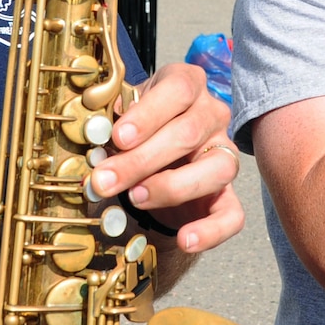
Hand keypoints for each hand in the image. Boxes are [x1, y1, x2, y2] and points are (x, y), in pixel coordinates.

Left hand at [95, 62, 244, 253]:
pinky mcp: (228, 194)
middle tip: (105, 180)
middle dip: (141, 161)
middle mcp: (212, 115)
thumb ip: (107, 124)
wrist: (150, 159)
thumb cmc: (133, 131)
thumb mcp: (118, 118)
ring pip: (217, 169)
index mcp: (186, 85)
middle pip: (189, 133)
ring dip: (172, 187)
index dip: (148, 114)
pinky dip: (211, 231)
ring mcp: (224, 154)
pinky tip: (184, 239)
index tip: (119, 137)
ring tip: (135, 198)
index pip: (178, 90)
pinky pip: (233, 215)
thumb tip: (91, 136)